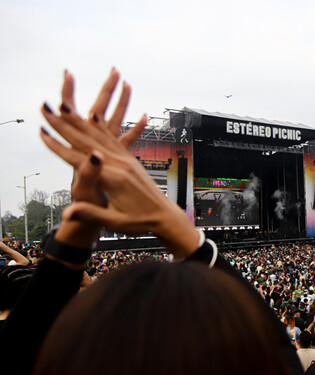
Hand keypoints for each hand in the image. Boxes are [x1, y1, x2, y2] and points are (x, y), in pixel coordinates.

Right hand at [41, 69, 198, 257]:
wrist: (166, 217)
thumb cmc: (140, 222)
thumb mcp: (114, 221)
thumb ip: (90, 213)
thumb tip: (67, 213)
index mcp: (113, 178)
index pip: (78, 159)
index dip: (58, 146)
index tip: (41, 132)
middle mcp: (120, 164)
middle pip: (86, 140)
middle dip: (63, 123)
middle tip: (45, 106)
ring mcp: (127, 160)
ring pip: (99, 135)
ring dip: (79, 119)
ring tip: (63, 105)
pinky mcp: (131, 160)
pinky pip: (113, 138)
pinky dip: (101, 126)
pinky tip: (94, 115)